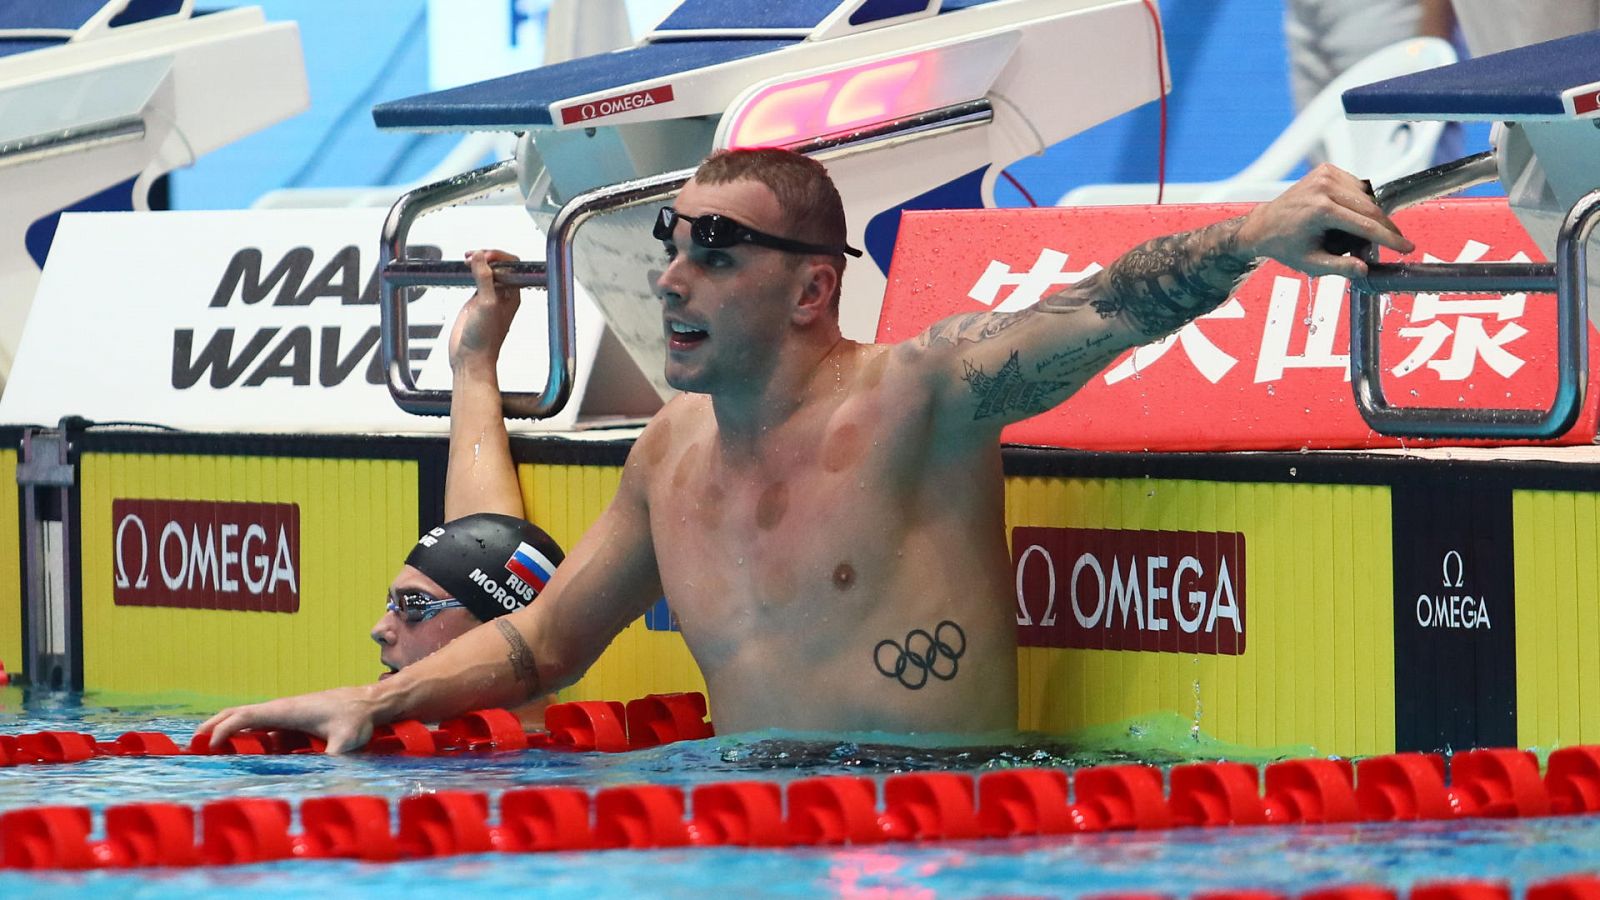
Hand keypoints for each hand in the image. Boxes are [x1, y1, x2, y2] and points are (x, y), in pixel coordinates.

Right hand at [195, 685, 381, 754]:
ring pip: (248, 720)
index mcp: (285, 711)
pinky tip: (244, 753)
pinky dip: (248, 738)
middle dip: (213, 726)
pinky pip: (263, 729)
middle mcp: (280, 709)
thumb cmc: (356, 718)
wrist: (369, 702)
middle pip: (237, 713)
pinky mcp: (291, 720)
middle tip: (192, 744)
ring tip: (209, 751)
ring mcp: (285, 714)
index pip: (244, 716)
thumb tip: (323, 779)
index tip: (208, 745)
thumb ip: (333, 759)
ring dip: (228, 731)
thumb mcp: (347, 741)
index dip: (223, 729)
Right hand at [448, 249, 522, 376]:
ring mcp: (488, 298)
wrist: (470, 359)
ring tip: (466, 260)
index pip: (512, 266)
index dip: (499, 256)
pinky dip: (469, 272)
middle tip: (471, 256)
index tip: (484, 255)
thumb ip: (484, 279)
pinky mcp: (474, 303)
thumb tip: (480, 256)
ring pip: (487, 272)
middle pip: (499, 266)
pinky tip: (462, 269)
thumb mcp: (486, 304)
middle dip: (487, 256)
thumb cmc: (484, 340)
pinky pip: (475, 281)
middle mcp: (502, 295)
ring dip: (478, 262)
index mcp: (512, 295)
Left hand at [1235, 163, 1415, 278]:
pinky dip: (1359, 202)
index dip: (1390, 239)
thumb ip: (1339, 268)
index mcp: (1321, 210)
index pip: (1366, 226)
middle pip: (1371, 210)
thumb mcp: (1311, 263)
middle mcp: (1324, 187)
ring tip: (1353, 234)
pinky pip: (1357, 187)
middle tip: (1396, 244)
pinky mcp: (1327, 170)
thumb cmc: (1285, 246)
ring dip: (1369, 216)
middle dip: (1385, 229)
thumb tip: (1364, 270)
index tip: (1408, 247)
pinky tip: (1346, 216)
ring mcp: (1325, 175)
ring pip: (1367, 198)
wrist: (1264, 225)